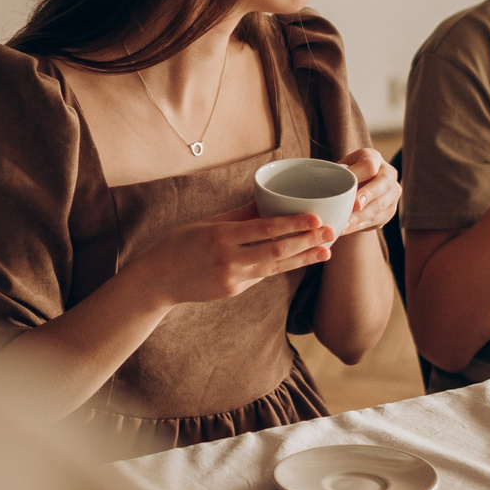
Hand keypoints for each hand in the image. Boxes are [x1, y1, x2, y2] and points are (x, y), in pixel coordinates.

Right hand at [120, 202, 332, 308]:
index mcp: (221, 237)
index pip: (265, 230)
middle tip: (331, 232)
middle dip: (307, 242)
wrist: (158, 280)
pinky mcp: (234, 291)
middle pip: (277, 251)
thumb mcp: (208, 223)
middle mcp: (229, 260)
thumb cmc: (179, 244)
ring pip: (275, 267)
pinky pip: (262, 275)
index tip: (316, 217)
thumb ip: (241, 214)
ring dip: (303, 259)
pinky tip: (301, 259)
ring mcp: (233, 279)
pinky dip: (282, 266)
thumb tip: (270, 198)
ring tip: (326, 251)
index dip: (294, 224)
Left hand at [336, 146, 399, 236]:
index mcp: (374, 158)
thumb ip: (333, 173)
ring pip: (380, 206)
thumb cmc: (346, 174)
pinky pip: (376, 220)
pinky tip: (347, 229)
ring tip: (344, 225)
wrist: (363, 184)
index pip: (370, 165)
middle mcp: (388, 174)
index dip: (360, 175)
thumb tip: (316, 181)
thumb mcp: (341, 167)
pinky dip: (360, 225)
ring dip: (361, 217)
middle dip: (368, 196)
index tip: (350, 188)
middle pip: (382, 185)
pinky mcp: (390, 211)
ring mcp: (392, 194)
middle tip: (354, 206)